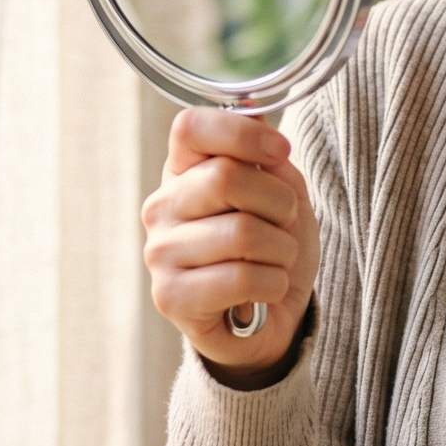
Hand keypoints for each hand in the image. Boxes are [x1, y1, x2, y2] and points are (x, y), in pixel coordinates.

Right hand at [143, 107, 320, 371]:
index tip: (280, 152)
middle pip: (225, 177)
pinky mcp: (170, 297)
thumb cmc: (271, 250)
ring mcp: (160, 252)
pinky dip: (273, 283)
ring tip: (277, 261)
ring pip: (241, 232)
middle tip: (285, 224)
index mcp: (182, 172)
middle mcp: (161, 207)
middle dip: (279, 202)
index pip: (191, 127)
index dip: (243, 134)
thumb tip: (258, 123)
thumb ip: (269, 161)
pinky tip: (267, 289)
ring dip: (281, 250)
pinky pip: (240, 277)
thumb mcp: (281, 195)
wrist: (271, 322)